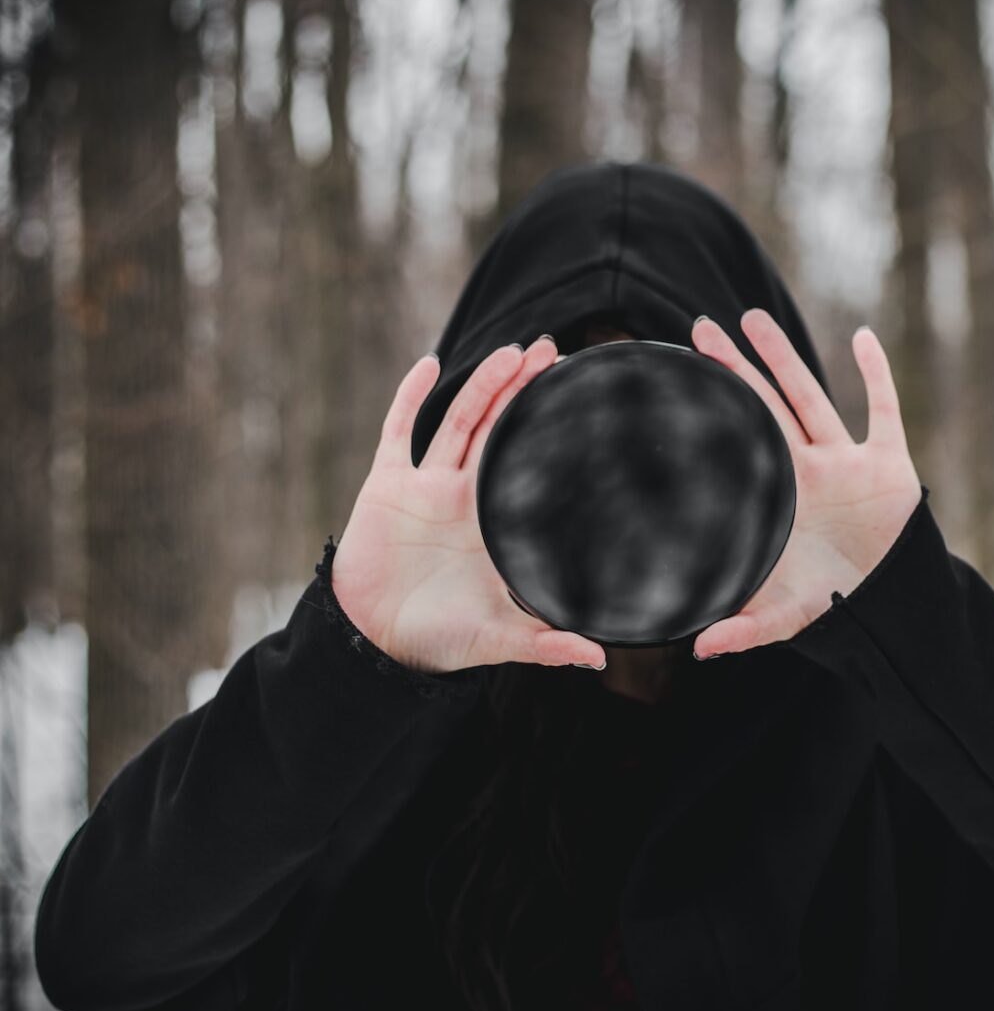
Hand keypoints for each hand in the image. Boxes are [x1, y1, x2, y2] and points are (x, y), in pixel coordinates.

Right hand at [331, 338, 607, 673]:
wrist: (375, 642)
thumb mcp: (498, 639)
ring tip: (512, 351)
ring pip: (459, 422)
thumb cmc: (439, 640)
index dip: (549, 431)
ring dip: (483, 384)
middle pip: (498, 429)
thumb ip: (546, 644)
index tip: (581, 398)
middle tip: (553, 352)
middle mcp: (465, 496)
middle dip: (522, 390)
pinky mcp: (387, 485)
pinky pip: (398, 431)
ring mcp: (425, 487)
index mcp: (495, 523)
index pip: (529, 464)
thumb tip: (600, 659)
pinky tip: (429, 363)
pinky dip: (410, 396)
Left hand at [689, 309, 922, 658]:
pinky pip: (883, 411)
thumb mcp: (787, 616)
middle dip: (733, 367)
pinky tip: (861, 336)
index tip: (677, 378)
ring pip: (810, 397)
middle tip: (698, 326)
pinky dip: (876, 374)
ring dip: (785, 357)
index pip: (736, 441)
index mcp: (777, 496)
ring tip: (753, 316)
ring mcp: (846, 462)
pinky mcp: (890, 465)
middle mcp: (805, 470)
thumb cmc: (833, 604)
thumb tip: (699, 651)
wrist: (890, 604)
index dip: (710, 410)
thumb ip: (746, 629)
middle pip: (762, 406)